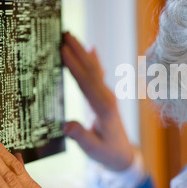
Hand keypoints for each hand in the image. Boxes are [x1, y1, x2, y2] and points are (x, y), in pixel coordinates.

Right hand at [61, 32, 134, 170]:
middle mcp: (107, 97)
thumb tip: (66, 126)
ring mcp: (107, 95)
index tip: (63, 50)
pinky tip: (90, 48)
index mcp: (103, 108)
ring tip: (70, 35)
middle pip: (91, 70)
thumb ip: (81, 136)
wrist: (122, 154)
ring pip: (93, 69)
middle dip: (77, 51)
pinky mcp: (104, 96)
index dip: (74, 67)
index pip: (87, 84)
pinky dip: (93, 60)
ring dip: (82, 52)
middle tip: (63, 33)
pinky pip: (97, 75)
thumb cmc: (106, 153)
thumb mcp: (92, 149)